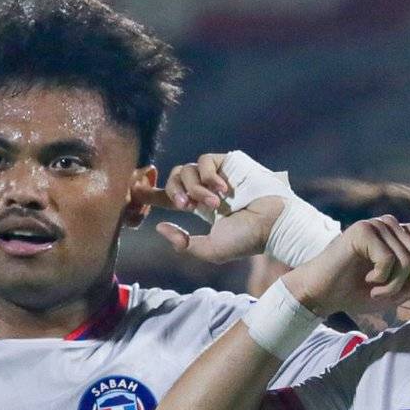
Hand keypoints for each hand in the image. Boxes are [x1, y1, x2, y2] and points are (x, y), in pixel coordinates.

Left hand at [145, 152, 286, 262]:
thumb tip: (159, 227)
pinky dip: (207, 175)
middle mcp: (205, 189)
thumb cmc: (248, 239)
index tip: (133, 190)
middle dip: (175, 192)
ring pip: (186, 169)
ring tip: (214, 203)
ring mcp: (216, 174)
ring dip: (195, 188)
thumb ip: (184, 243)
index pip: (168, 196)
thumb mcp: (210, 249)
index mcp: (199, 208)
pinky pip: (204, 160)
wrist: (275, 224)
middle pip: (173, 179)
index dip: (149, 192)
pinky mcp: (228, 162)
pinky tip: (222, 190)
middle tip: (186, 207)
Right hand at [282, 214, 409, 316]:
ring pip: (408, 262)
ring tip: (374, 287)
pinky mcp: (364, 231)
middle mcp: (390, 228)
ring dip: (393, 285)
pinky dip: (381, 278)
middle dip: (408, 285)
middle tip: (385, 293)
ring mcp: (377, 226)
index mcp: (398, 240)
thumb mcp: (390, 293)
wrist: (321, 293)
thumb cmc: (353, 292)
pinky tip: (366, 278)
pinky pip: (390, 260)